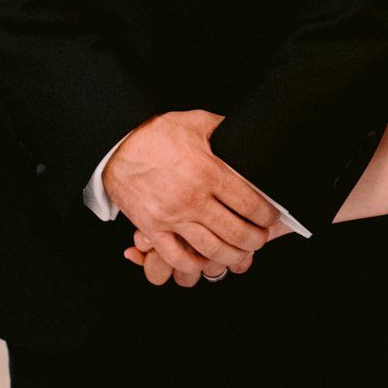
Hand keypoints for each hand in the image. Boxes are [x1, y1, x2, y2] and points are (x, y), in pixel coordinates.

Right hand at [103, 111, 278, 282]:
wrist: (115, 146)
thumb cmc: (156, 133)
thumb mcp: (196, 122)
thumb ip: (225, 129)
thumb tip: (249, 133)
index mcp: (207, 171)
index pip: (249, 203)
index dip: (267, 215)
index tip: (271, 217)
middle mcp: (192, 198)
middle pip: (235, 232)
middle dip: (255, 240)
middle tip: (261, 238)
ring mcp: (171, 217)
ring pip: (212, 250)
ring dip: (233, 257)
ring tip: (242, 254)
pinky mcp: (152, 228)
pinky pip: (177, 258)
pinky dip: (195, 266)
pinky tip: (206, 261)